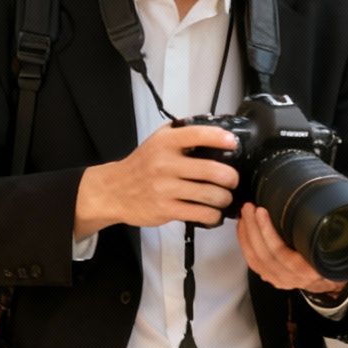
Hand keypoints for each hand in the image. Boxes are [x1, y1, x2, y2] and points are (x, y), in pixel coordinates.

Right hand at [78, 123, 239, 231]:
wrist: (115, 190)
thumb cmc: (142, 165)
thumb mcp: (158, 141)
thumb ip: (183, 134)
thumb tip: (217, 132)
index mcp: (165, 142)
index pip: (198, 135)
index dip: (220, 138)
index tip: (233, 143)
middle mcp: (165, 163)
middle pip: (212, 170)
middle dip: (231, 178)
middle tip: (232, 180)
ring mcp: (165, 188)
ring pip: (210, 194)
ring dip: (224, 198)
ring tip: (224, 197)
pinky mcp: (166, 209)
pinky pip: (200, 213)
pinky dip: (213, 215)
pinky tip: (213, 212)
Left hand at [236, 203, 344, 294]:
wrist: (328, 277)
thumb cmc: (329, 256)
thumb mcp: (330, 244)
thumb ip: (320, 231)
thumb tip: (316, 204)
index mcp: (307, 269)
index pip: (280, 251)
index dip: (267, 231)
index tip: (261, 211)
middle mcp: (291, 277)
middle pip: (263, 253)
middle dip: (252, 227)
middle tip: (249, 207)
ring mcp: (278, 279)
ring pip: (254, 258)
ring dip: (246, 234)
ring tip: (244, 214)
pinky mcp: (270, 277)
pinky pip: (252, 262)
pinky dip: (245, 244)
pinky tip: (242, 229)